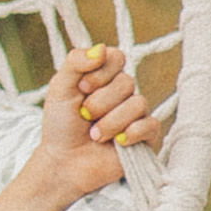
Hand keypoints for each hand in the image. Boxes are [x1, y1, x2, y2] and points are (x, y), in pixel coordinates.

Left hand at [30, 42, 158, 204]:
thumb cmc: (61, 126)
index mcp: (105, 77)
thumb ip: (75, 63)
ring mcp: (136, 114)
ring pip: (137, 104)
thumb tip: (100, 48)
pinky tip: (118, 142)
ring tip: (95, 135)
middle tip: (84, 116)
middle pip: (126, 83)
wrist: (64, 162)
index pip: (117, 58)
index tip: (82, 88)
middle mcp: (123, 93)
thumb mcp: (59, 89)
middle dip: (99, 103)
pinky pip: (150, 125)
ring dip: (110, 122)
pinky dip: (132, 133)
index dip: (100, 73)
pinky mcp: (145, 137)